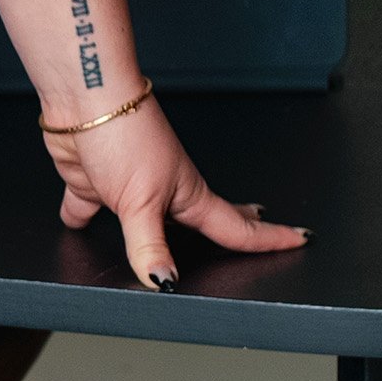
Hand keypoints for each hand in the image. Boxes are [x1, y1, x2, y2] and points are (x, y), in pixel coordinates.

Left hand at [44, 95, 305, 290]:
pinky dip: (83, 217)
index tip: (299, 239)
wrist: (82, 98)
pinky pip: (88, 207)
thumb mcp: (141, 201)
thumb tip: (166, 282)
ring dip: (154, 234)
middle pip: (200, 220)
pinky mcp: (93, 182)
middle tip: (259, 230)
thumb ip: (151, 245)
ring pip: (144, 220)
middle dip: (231, 226)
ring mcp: (128, 186)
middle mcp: (163, 191)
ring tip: (170, 246)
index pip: (236, 227)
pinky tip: (82, 227)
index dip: (268, 237)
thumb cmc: (125, 133)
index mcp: (187, 195)